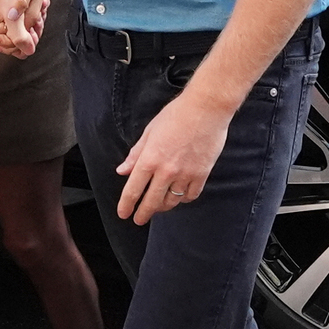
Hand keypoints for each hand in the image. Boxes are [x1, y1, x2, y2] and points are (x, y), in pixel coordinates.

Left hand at [115, 88, 231, 224]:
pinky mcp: (202, 174)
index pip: (133, 190)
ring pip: (171, 201)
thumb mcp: (149, 132)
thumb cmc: (176, 115)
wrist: (206, 109)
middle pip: (151, 201)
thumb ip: (136, 154)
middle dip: (143, 214)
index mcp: (149, 159)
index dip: (126, 205)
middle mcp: (166, 170)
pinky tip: (179, 196)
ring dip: (162, 207)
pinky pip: (191, 195)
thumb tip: (122, 171)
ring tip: (158, 207)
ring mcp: (185, 174)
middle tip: (139, 219)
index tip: (123, 213)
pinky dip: (183, 198)